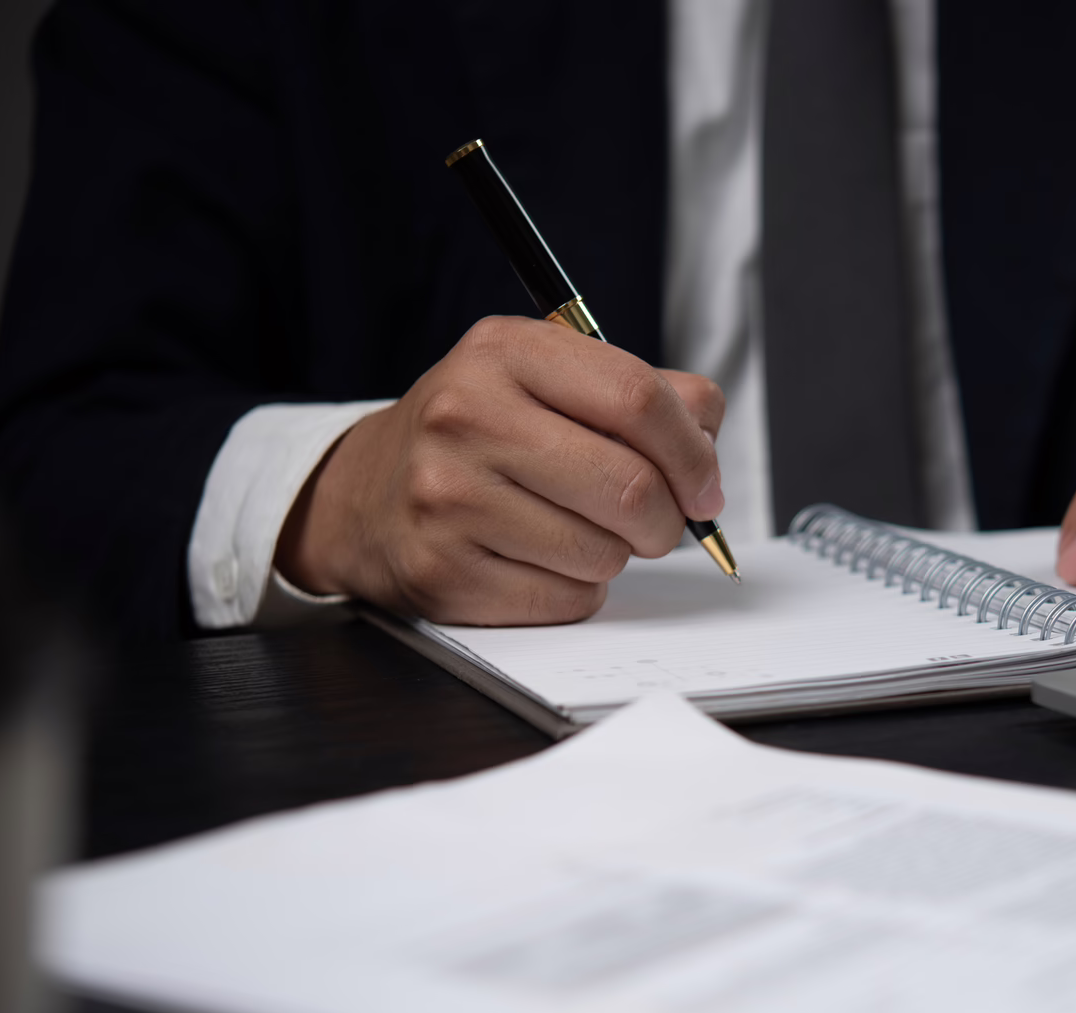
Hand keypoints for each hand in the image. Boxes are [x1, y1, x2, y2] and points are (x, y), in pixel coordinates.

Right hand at [276, 315, 725, 623]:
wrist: (368, 494)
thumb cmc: (481, 435)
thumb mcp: (547, 380)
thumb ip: (642, 393)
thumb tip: (708, 443)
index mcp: (506, 352)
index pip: (638, 398)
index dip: (693, 453)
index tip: (705, 487)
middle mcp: (467, 417)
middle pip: (630, 486)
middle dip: (666, 519)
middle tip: (657, 523)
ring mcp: (448, 498)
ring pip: (603, 553)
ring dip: (614, 554)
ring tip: (576, 530)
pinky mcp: (444, 572)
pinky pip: (566, 598)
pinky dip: (576, 589)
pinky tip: (540, 560)